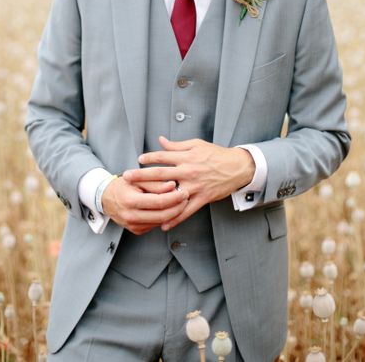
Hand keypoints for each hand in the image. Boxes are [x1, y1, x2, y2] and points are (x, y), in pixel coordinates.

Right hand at [101, 175, 188, 235]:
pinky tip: (171, 209)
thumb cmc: (123, 185)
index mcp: (130, 201)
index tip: (184, 191)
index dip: (174, 198)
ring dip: (174, 213)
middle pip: (162, 216)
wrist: (106, 198)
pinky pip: (155, 225)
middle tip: (186, 197)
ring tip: (181, 202)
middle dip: (178, 207)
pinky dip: (165, 217)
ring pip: (161, 222)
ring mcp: (133, 226)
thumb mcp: (136, 178)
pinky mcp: (137, 231)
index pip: (159, 202)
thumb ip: (155, 182)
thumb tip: (173, 185)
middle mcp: (131, 216)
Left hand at [123, 136, 254, 230]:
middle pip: (161, 174)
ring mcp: (194, 186)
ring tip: (140, 204)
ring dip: (155, 199)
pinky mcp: (202, 198)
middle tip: (127, 177)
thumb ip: (177, 146)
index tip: (138, 160)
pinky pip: (186, 211)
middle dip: (142, 175)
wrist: (237, 167)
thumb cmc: (216, 154)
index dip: (149, 157)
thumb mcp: (197, 145)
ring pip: (171, 194)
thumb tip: (160, 141)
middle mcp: (188, 171)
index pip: (163, 156)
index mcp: (186, 157)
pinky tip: (163, 224)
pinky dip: (174, 218)